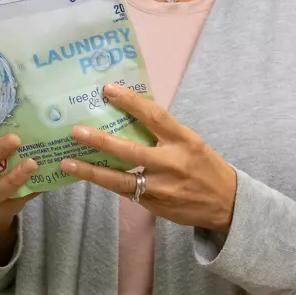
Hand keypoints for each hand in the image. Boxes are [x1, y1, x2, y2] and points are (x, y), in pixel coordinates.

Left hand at [59, 84, 237, 232]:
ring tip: (68, 162)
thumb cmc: (205, 167)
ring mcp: (161, 187)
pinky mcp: (154, 204)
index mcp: (183, 140)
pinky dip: (106, 182)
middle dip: (101, 141)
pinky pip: (125, 191)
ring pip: (121, 179)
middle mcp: (172, 163)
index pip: (154, 116)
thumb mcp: (191, 143)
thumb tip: (131, 114)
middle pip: (131, 151)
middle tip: (76, 132)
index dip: (130, 101)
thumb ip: (164, 132)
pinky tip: (87, 175)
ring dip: (92, 171)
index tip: (107, 89)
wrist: (227, 204)